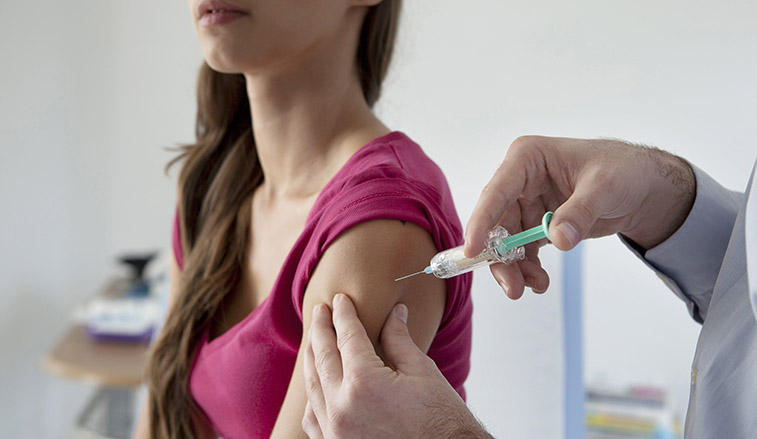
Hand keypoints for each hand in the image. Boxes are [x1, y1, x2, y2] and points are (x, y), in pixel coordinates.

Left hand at [302, 294, 491, 438]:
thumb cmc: (442, 421)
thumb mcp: (422, 372)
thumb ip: (399, 340)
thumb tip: (395, 312)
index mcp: (364, 382)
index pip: (347, 337)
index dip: (343, 315)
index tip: (340, 300)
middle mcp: (342, 407)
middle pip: (321, 358)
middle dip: (320, 331)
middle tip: (320, 311)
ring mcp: (335, 432)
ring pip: (312, 387)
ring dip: (312, 360)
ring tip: (315, 342)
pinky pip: (313, 419)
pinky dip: (314, 398)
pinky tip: (319, 385)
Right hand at [464, 136, 695, 298]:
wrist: (643, 187)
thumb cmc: (624, 171)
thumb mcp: (605, 187)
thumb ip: (579, 212)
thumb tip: (557, 238)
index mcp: (527, 158)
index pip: (497, 190)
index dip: (482, 220)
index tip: (473, 249)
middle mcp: (520, 180)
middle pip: (497, 222)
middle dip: (501, 256)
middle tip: (512, 287)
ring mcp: (527, 202)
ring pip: (507, 240)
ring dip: (515, 267)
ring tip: (534, 286)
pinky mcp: (536, 222)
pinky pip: (523, 249)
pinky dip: (528, 268)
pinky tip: (539, 281)